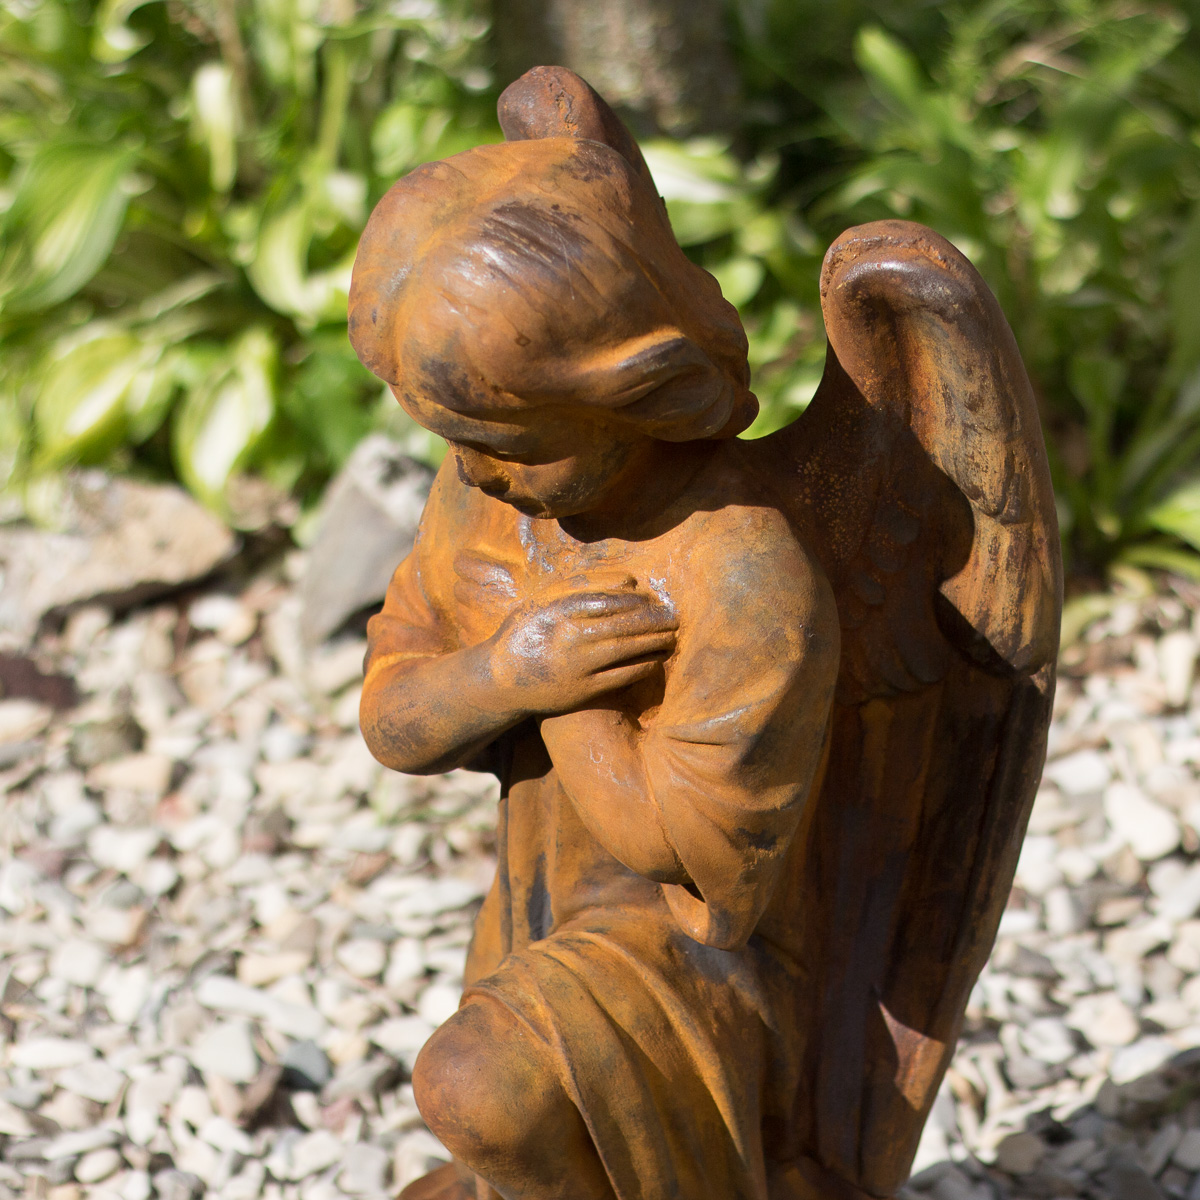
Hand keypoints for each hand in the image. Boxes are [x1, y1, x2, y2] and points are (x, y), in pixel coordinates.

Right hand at [485, 581, 676, 715]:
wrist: (500, 679)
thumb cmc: (525, 634)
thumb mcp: (542, 601)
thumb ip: (580, 586)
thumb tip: (629, 580)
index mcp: (557, 611)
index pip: (607, 600)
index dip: (635, 600)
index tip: (652, 599)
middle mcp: (567, 637)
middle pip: (622, 624)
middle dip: (652, 621)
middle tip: (673, 617)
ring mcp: (576, 666)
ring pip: (625, 650)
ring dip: (654, 642)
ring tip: (671, 637)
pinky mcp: (582, 691)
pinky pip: (621, 677)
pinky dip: (642, 666)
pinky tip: (656, 659)